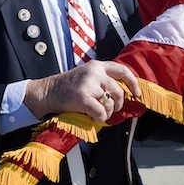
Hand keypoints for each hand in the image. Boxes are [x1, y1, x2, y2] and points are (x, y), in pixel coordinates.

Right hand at [24, 61, 140, 123]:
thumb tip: (124, 95)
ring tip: (96, 112)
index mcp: (97, 66)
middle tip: (110, 109)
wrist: (47, 92)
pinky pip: (102, 113)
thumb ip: (103, 80)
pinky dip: (99, 118)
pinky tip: (91, 116)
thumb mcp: (86, 76)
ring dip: (107, 113)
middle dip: (118, 104)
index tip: (136, 94)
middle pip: (118, 91)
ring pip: (111, 104)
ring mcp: (89, 84)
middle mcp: (94, 72)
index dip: (133, 84)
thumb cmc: (67, 88)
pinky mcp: (83, 97)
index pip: (123, 71)